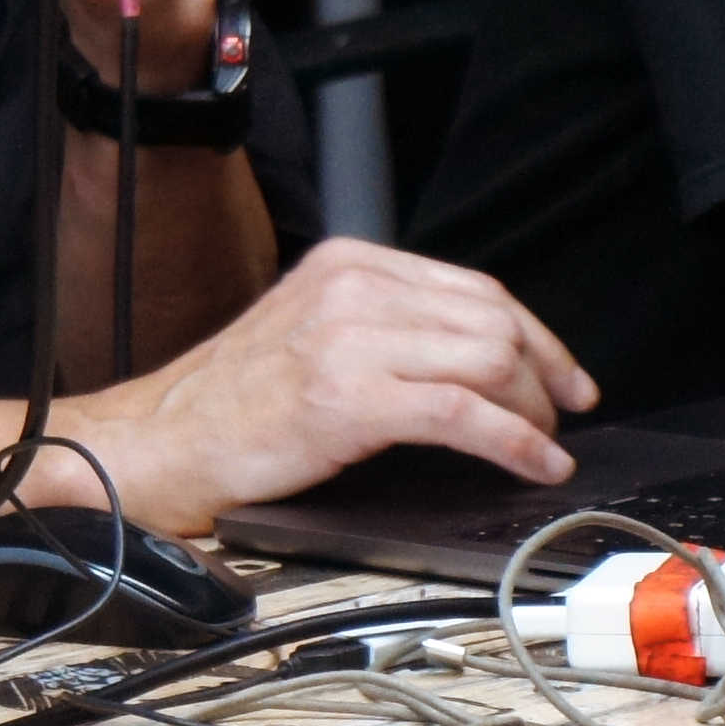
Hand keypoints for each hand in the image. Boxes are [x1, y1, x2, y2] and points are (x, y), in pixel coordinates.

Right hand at [48, 241, 596, 531]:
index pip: (472, 286)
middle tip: (564, 414)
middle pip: (491, 315)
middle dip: (546, 370)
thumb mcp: (310, 332)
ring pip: (487, 357)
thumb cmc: (229, 405)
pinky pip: (462, 412)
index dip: (534, 333)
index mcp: (346, 264)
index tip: (563, 374)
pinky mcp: (349, 397)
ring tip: (542, 443)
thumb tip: (473, 357)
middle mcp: (352, 287)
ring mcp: (350, 338)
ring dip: (533, 410)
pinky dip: (514, 441)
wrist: (161, 443)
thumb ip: (383, 326)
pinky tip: (534, 461)